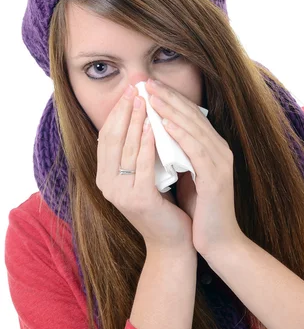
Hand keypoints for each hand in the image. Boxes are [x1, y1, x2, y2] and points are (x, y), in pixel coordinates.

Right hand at [96, 85, 192, 250]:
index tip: (130, 90)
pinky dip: (148, 143)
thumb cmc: (163, 206)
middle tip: (136, 87)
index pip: (108, 137)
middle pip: (113, 139)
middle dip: (125, 110)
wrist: (174, 241)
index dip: (117, 112)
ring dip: (136, 121)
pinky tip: (154, 126)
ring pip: (127, 149)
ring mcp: (120, 194)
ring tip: (145, 99)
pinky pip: (142, 165)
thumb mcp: (145, 175)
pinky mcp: (138, 200)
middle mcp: (107, 185)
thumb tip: (140, 117)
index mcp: (106, 177)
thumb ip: (137, 153)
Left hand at [145, 78, 242, 256]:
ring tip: (151, 95)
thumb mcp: (187, 176)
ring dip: (171, 109)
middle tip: (146, 81)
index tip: (147, 86)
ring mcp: (220, 162)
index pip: (189, 115)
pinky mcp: (216, 177)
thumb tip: (155, 136)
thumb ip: (177, 155)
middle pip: (192, 115)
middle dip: (167, 97)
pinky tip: (165, 123)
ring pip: (193, 128)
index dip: (169, 98)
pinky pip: (196, 150)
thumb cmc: (199, 210)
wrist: (218, 241)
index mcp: (212, 148)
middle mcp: (220, 150)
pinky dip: (181, 134)